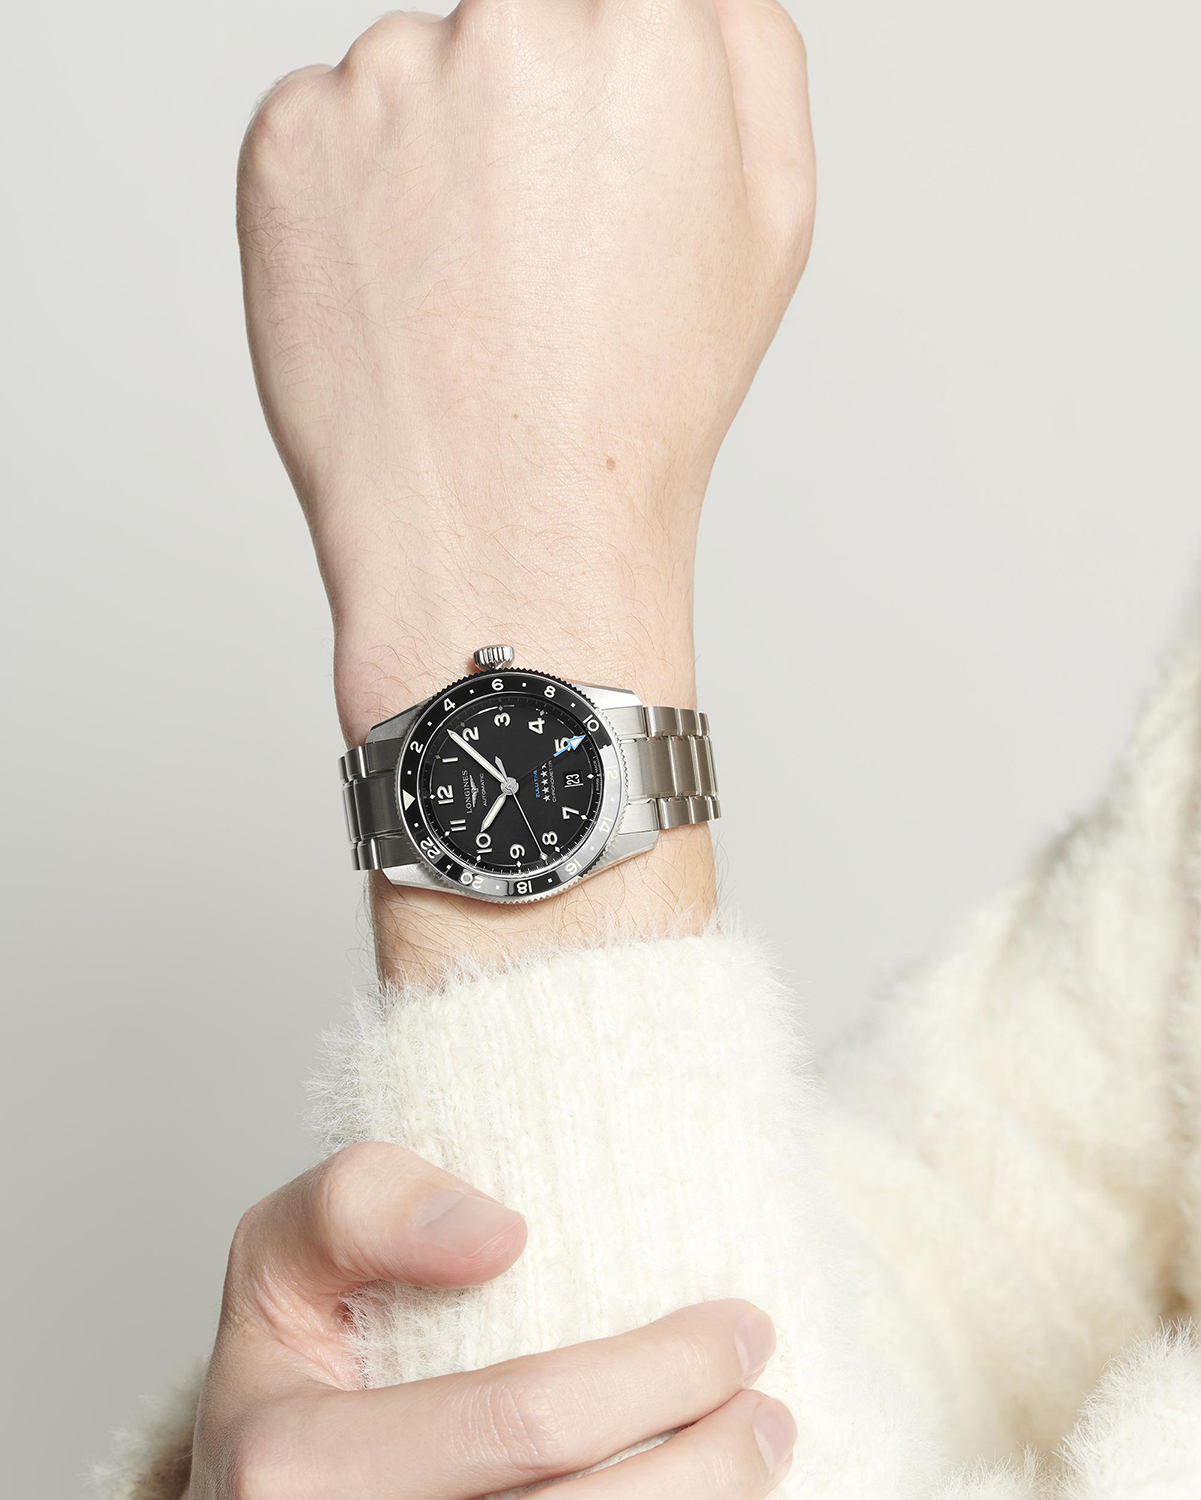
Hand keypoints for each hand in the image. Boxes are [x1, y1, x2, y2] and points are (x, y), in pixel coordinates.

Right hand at [184, 1142, 793, 1497]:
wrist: (250, 1491)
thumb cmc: (290, 1362)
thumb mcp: (282, 1252)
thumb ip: (359, 1203)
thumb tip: (501, 1234)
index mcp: (290, 1462)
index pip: (521, 1424)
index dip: (656, 1376)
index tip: (736, 1325)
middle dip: (711, 1462)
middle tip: (770, 1401)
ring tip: (763, 1450)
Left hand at [238, 0, 813, 965]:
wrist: (505, 531)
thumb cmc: (637, 405)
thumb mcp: (770, 225)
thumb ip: (749, 51)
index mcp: (652, 29)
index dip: (597, 90)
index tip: (579, 160)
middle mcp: (516, 20)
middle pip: (515, 22)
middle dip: (524, 116)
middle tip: (536, 251)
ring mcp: (389, 76)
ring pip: (413, 80)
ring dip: (434, 160)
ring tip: (468, 298)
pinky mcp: (289, 136)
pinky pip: (327, 132)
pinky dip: (353, 200)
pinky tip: (402, 300)